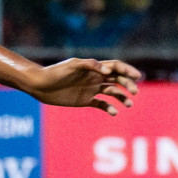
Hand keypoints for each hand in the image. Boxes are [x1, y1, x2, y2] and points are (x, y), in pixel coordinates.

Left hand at [25, 58, 141, 115]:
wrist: (41, 85)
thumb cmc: (55, 72)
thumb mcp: (72, 65)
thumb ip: (90, 65)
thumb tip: (107, 70)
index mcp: (93, 67)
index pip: (115, 66)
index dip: (127, 70)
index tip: (137, 76)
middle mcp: (95, 77)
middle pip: (117, 79)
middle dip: (128, 84)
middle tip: (134, 92)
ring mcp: (91, 89)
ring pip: (112, 92)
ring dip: (122, 97)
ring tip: (128, 104)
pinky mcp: (85, 100)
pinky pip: (101, 104)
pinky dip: (109, 108)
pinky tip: (114, 113)